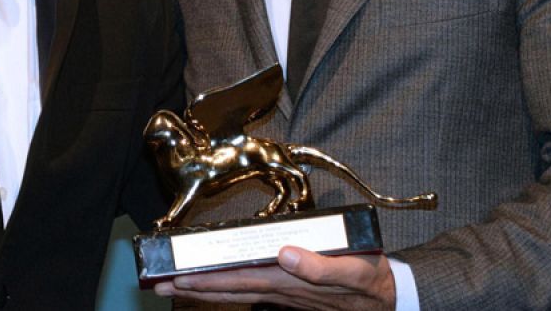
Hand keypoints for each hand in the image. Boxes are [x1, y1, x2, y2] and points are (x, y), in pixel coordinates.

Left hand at [152, 247, 396, 310]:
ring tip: (176, 286)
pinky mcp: (291, 291)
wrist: (391, 298)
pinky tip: (217, 284)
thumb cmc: (371, 280)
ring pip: (237, 291)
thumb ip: (319, 265)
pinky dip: (229, 287)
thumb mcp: (354, 270)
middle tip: (159, 285)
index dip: (206, 280)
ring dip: (205, 289)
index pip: (239, 280)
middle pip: (230, 288)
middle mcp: (282, 289)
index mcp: (291, 281)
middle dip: (193, 287)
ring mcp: (285, 294)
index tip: (176, 278)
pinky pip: (251, 290)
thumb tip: (284, 252)